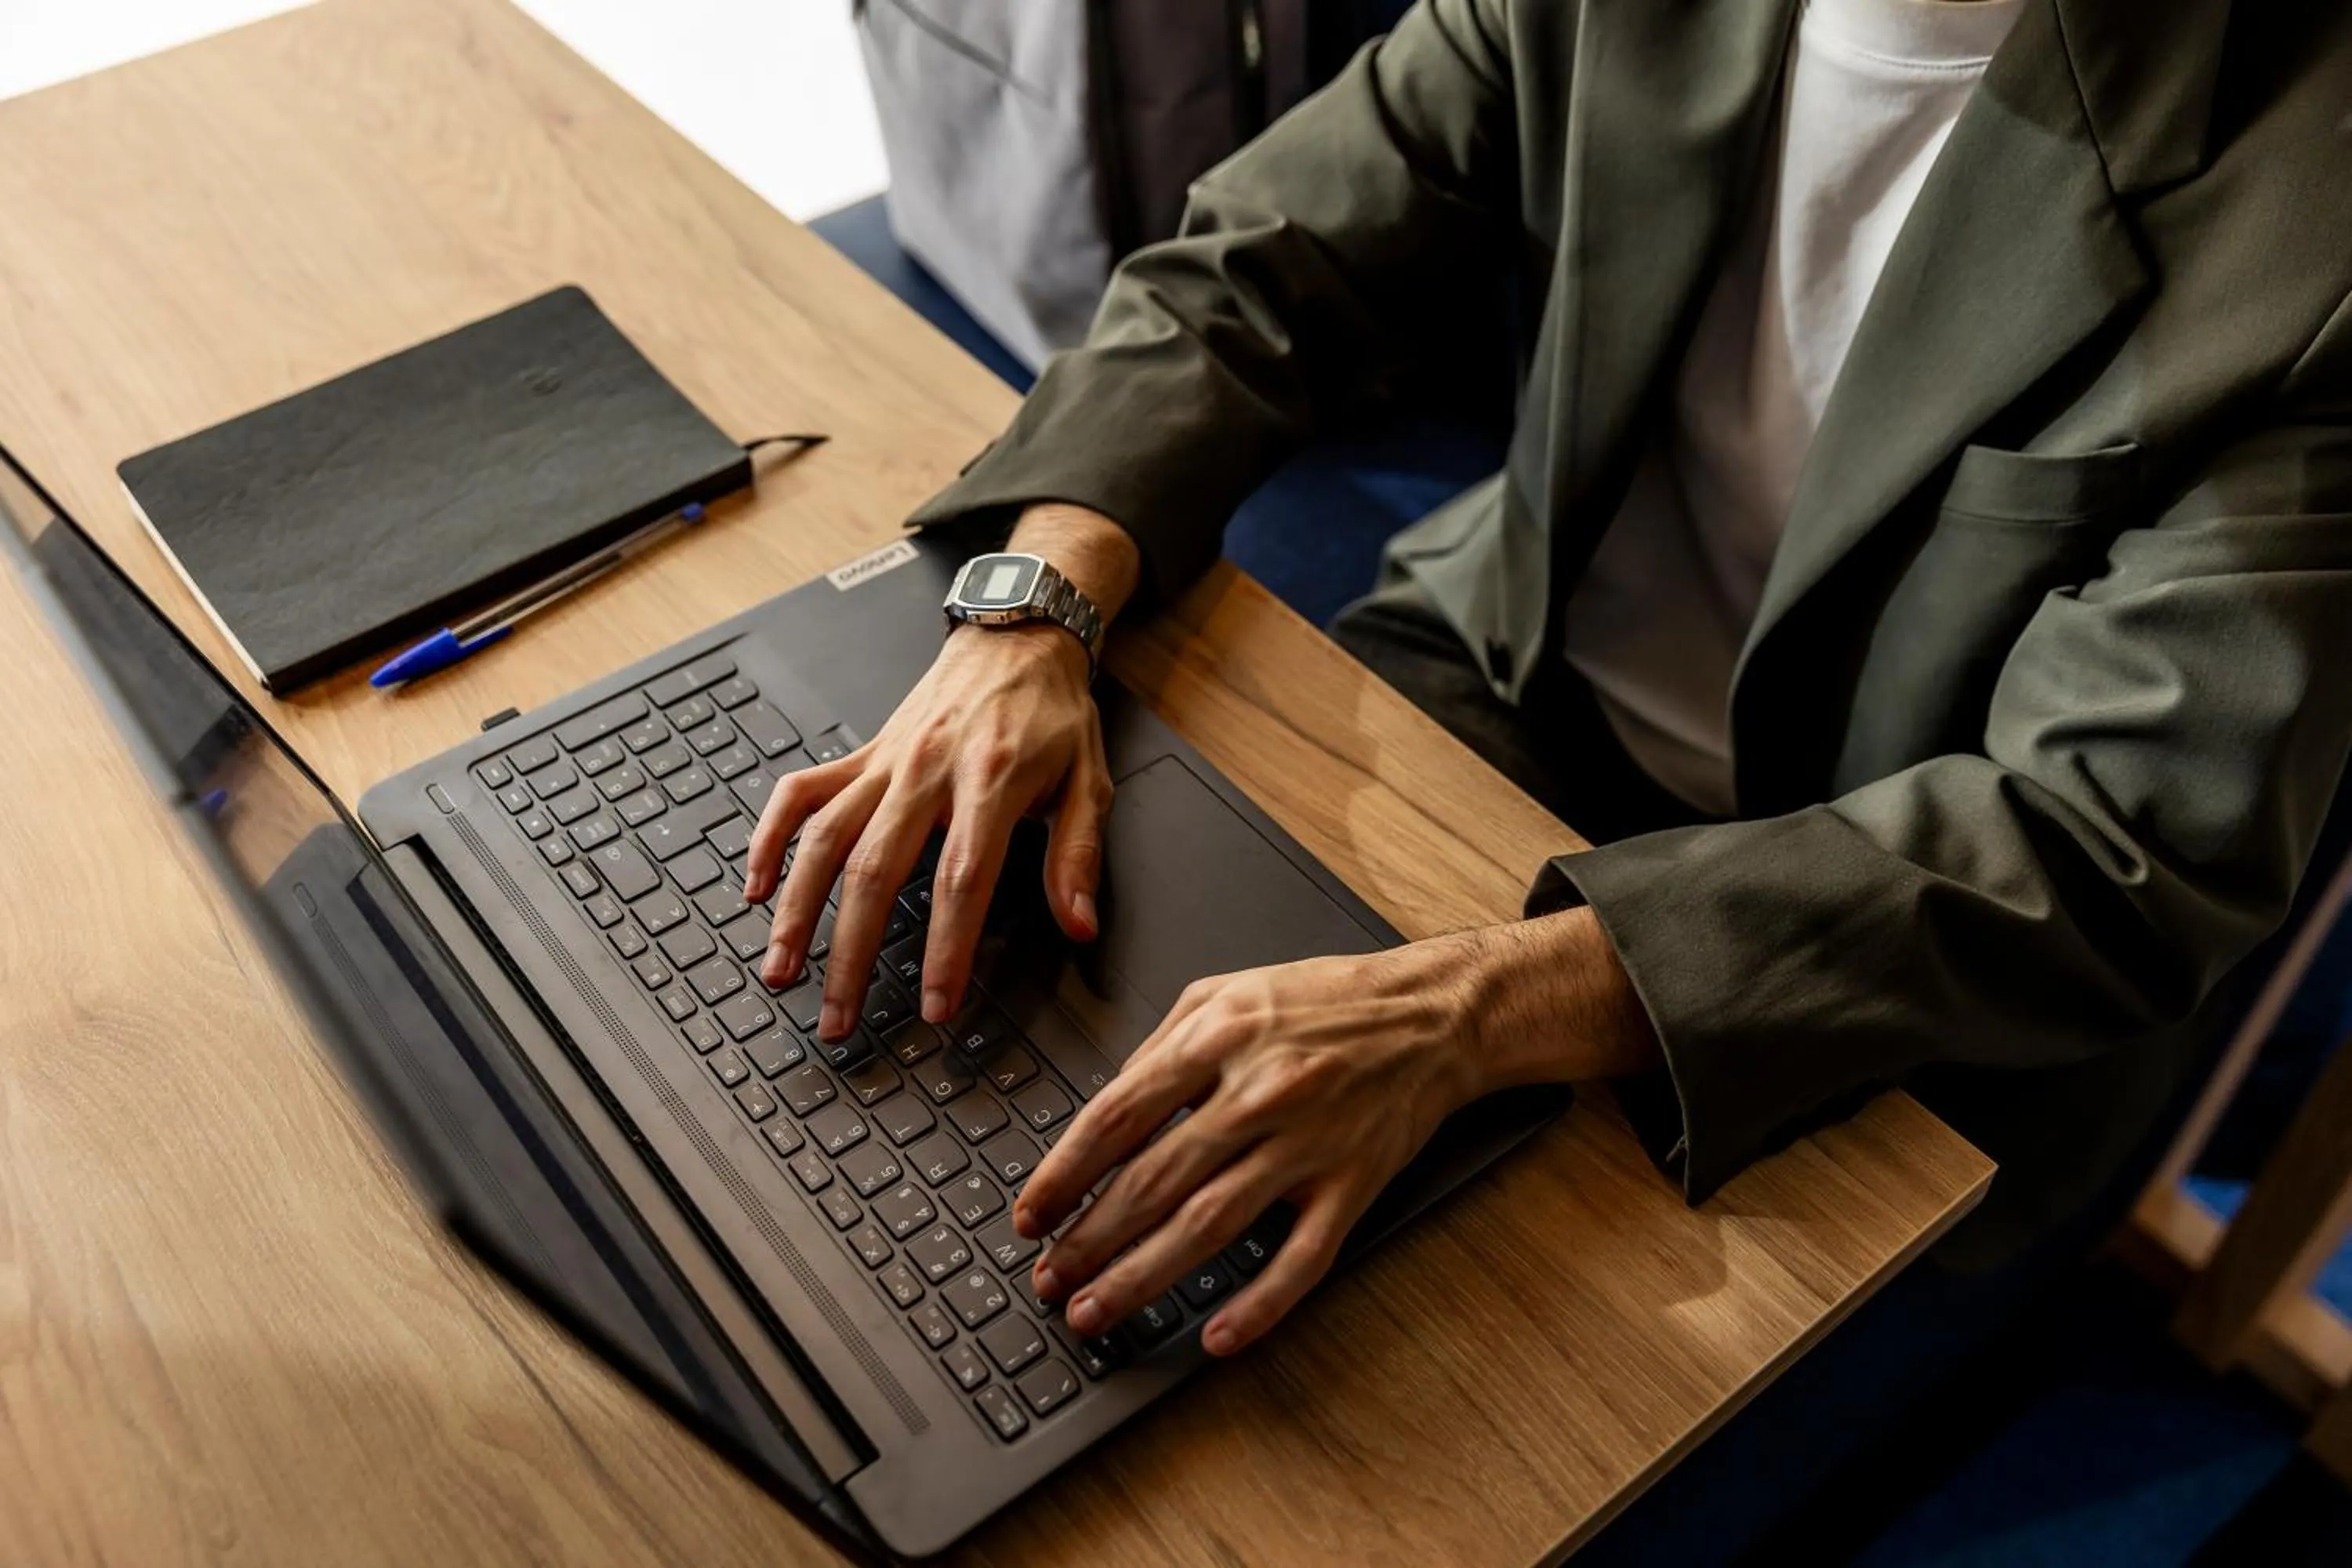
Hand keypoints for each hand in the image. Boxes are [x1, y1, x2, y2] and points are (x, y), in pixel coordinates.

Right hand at [742, 506, 1138, 1039]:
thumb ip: (1078, 857)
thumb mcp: (1090, 781)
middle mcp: (926, 771)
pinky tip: (754, 886)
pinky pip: (801, 794)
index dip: (945, 948)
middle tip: (840, 1019)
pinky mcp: (861, 754)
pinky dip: (769, 837)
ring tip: (780, 971)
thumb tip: (1078, 924)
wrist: (1018, 637)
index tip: (934, 1005)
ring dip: (795, 910)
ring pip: (825, 839)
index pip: (961, 880)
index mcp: (990, 781)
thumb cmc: (1053, 713)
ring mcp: (885, 762)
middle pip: (876, 872)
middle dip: (851, 954)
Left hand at [1012, 910, 1659, 1355]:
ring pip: (1209, 1225)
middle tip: (1047, 1281)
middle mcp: (1258, 1092)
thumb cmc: (1328, 1001)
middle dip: (1089, 1239)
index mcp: (1218, 1037)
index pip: (1116, 1116)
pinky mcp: (1352, 1184)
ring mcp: (1308, 1144)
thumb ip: (1161, 1045)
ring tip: (1094, 1311)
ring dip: (1143, 1277)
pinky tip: (1217, 1339)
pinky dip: (1258, 1305)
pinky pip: (1301, 1258)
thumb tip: (1103, 1112)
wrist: (1436, 1014)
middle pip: (1152, 1180)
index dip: (1064, 1173)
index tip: (1030, 1214)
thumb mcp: (1229, 989)